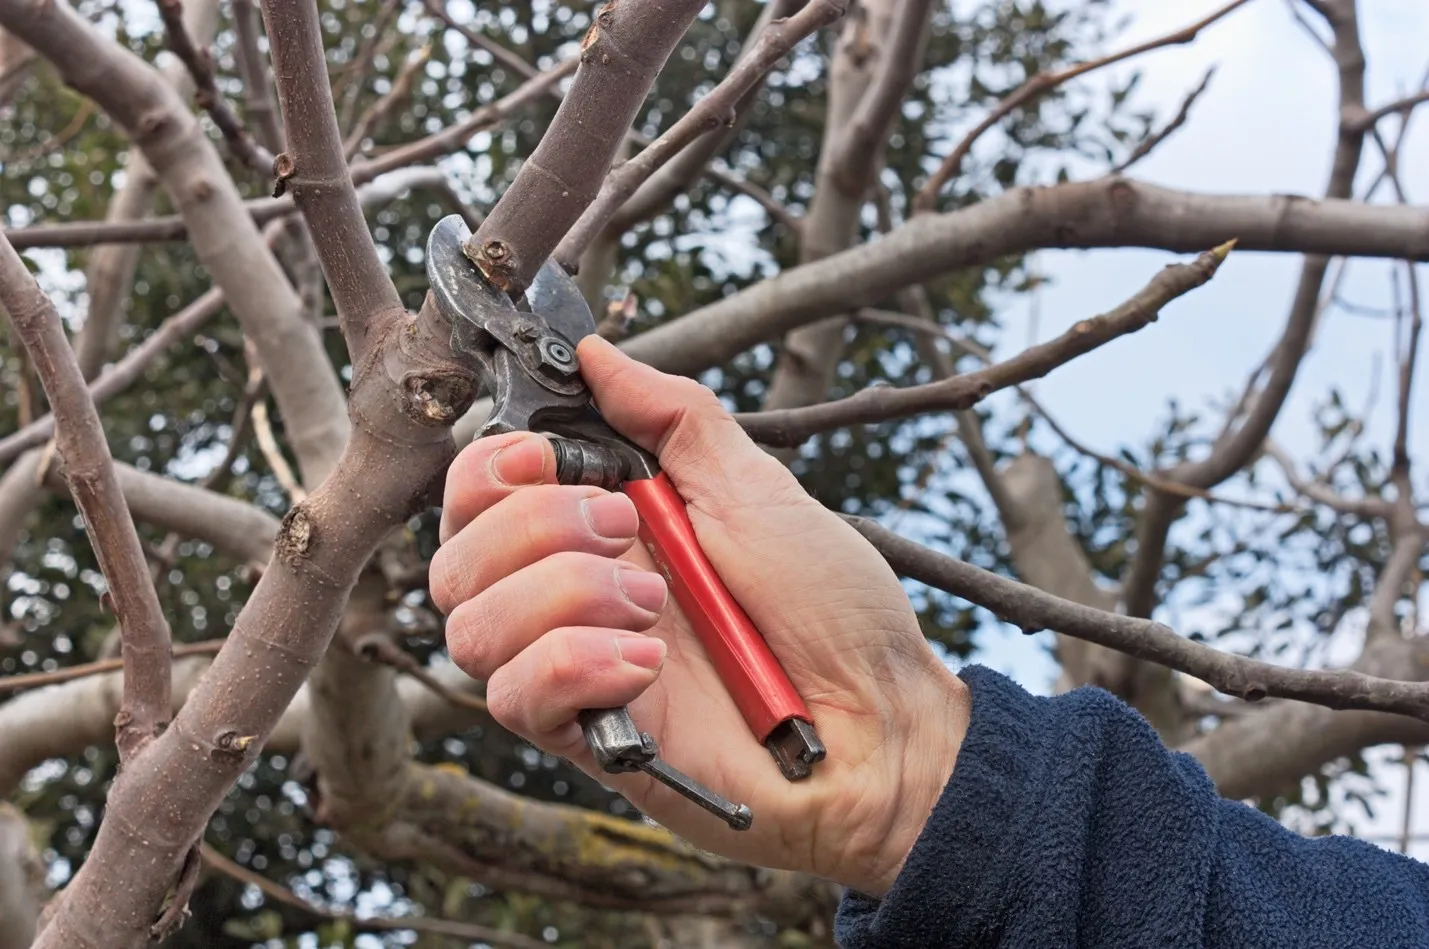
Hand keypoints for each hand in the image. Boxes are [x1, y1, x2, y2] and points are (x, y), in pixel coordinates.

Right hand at [429, 336, 969, 895]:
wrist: (880, 720)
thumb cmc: (830, 606)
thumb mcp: (754, 487)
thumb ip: (671, 416)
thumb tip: (595, 353)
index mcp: (602, 526)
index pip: (478, 490)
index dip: (489, 468)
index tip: (544, 458)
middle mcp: (570, 594)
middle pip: (455, 558)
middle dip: (534, 526)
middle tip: (625, 529)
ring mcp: (573, 667)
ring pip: (470, 627)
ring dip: (563, 596)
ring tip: (656, 609)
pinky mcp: (585, 736)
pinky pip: (514, 696)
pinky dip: (575, 664)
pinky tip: (648, 666)